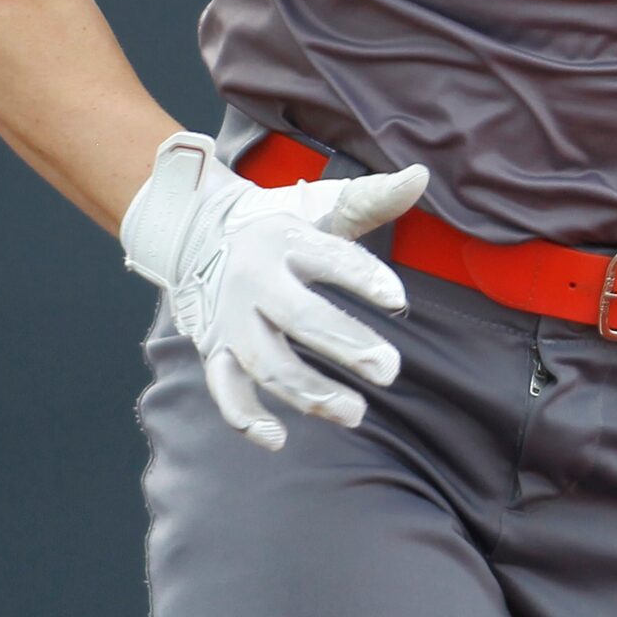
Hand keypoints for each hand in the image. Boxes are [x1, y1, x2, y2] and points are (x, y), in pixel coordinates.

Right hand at [121, 131, 428, 448]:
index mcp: (285, 239)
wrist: (195, 233)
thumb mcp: (322, 208)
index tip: (398, 300)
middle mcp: (254, 280)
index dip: (363, 277)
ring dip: (309, 391)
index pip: (329, 258)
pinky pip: (225, 389)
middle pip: (299, 316)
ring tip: (356, 412)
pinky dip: (245, 417)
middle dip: (345, 345)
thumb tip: (421, 176)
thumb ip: (373, 199)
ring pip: (267, 361)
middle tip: (390, 370)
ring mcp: (231, 319)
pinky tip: (278, 439)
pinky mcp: (215, 349)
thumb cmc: (279, 226)